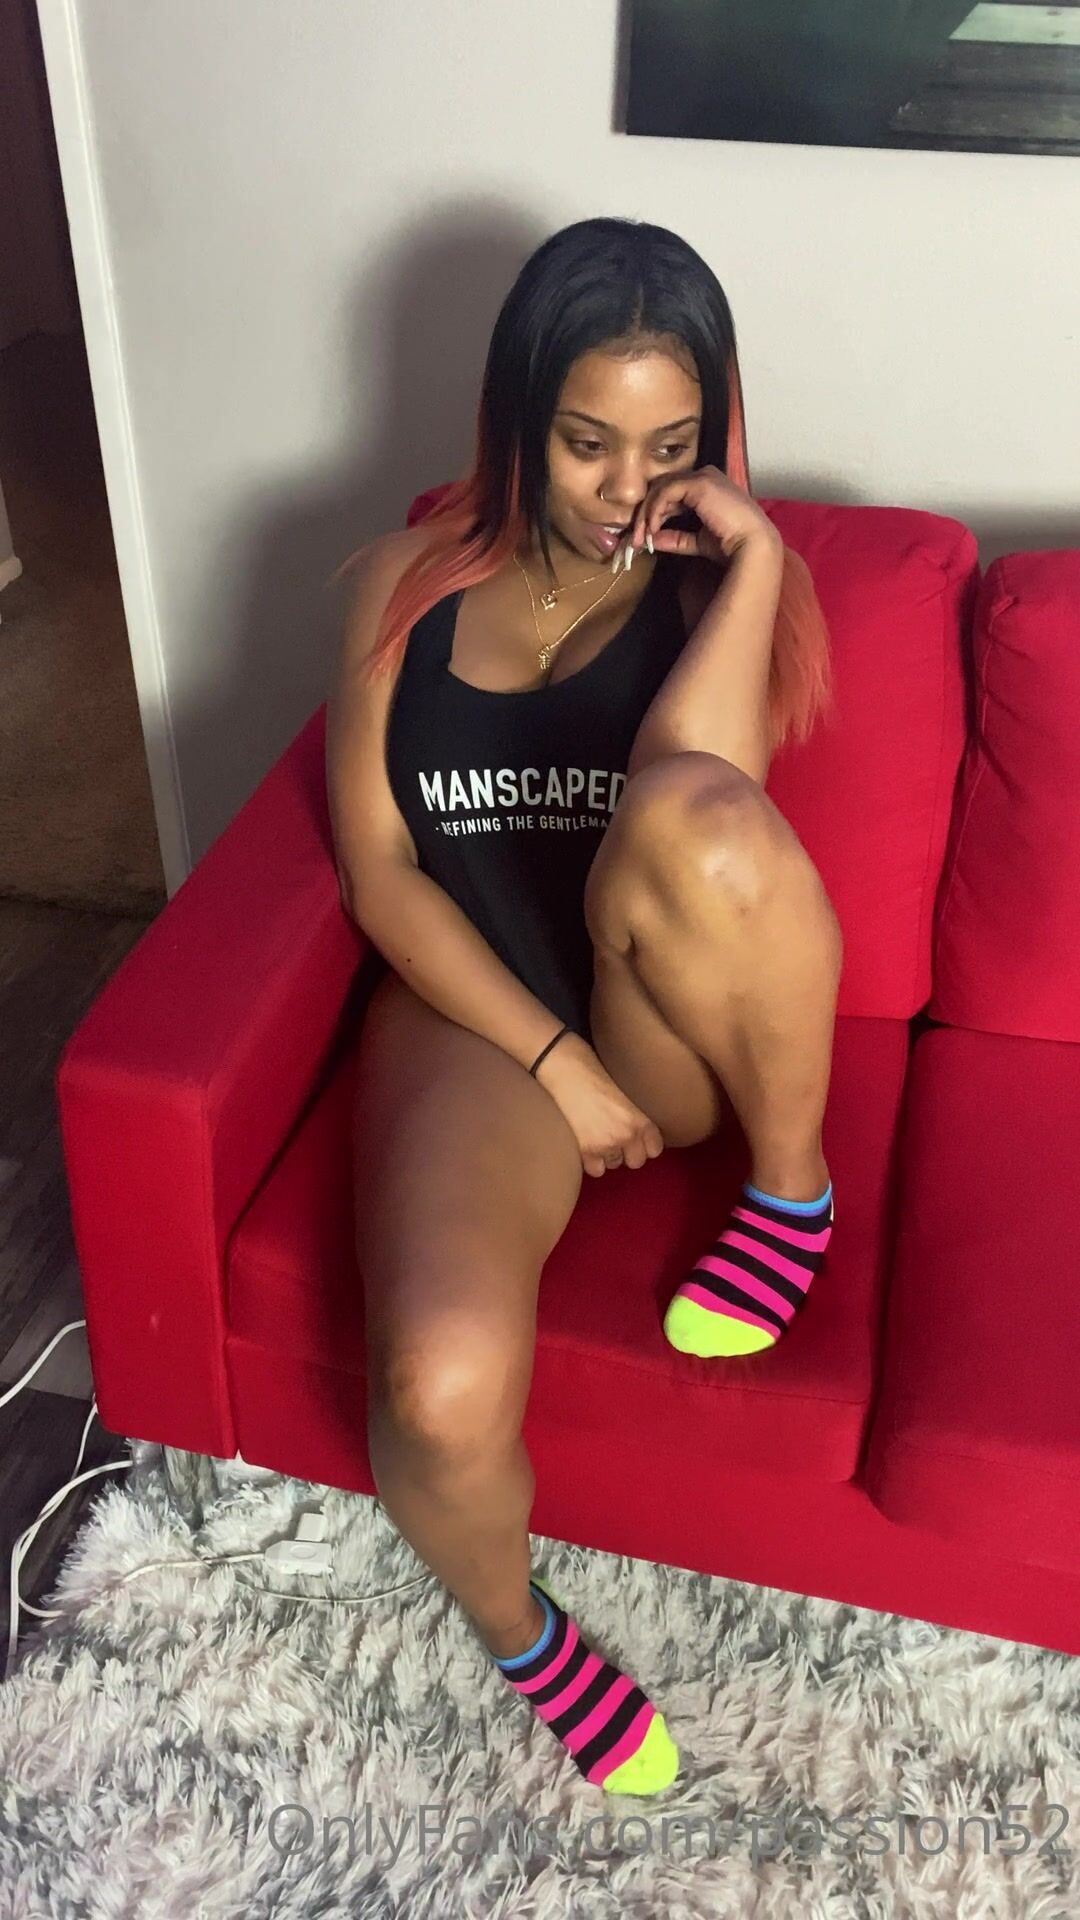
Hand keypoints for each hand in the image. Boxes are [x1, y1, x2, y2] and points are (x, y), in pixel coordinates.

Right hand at [534, 1033, 664, 1177]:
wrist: (567, 1071)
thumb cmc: (596, 1074)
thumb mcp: (627, 1094)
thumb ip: (636, 1116)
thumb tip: (639, 1135)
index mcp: (641, 1119)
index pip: (655, 1149)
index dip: (644, 1145)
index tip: (636, 1139)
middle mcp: (627, 1135)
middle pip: (636, 1162)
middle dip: (627, 1153)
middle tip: (615, 1138)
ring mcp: (606, 1145)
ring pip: (614, 1165)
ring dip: (607, 1155)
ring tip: (597, 1137)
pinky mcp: (585, 1151)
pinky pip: (595, 1170)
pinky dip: (591, 1161)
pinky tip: (586, 1145)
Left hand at [628, 465, 781, 566]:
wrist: (752, 546)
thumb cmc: (732, 546)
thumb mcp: (697, 541)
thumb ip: (676, 538)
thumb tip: (654, 541)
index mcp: (706, 488)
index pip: (671, 494)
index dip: (654, 514)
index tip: (644, 538)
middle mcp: (704, 477)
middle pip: (662, 488)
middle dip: (646, 514)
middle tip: (635, 539)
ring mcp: (702, 476)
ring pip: (661, 488)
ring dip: (647, 514)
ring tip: (641, 537)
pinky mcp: (698, 482)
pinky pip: (666, 492)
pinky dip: (655, 510)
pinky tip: (653, 528)